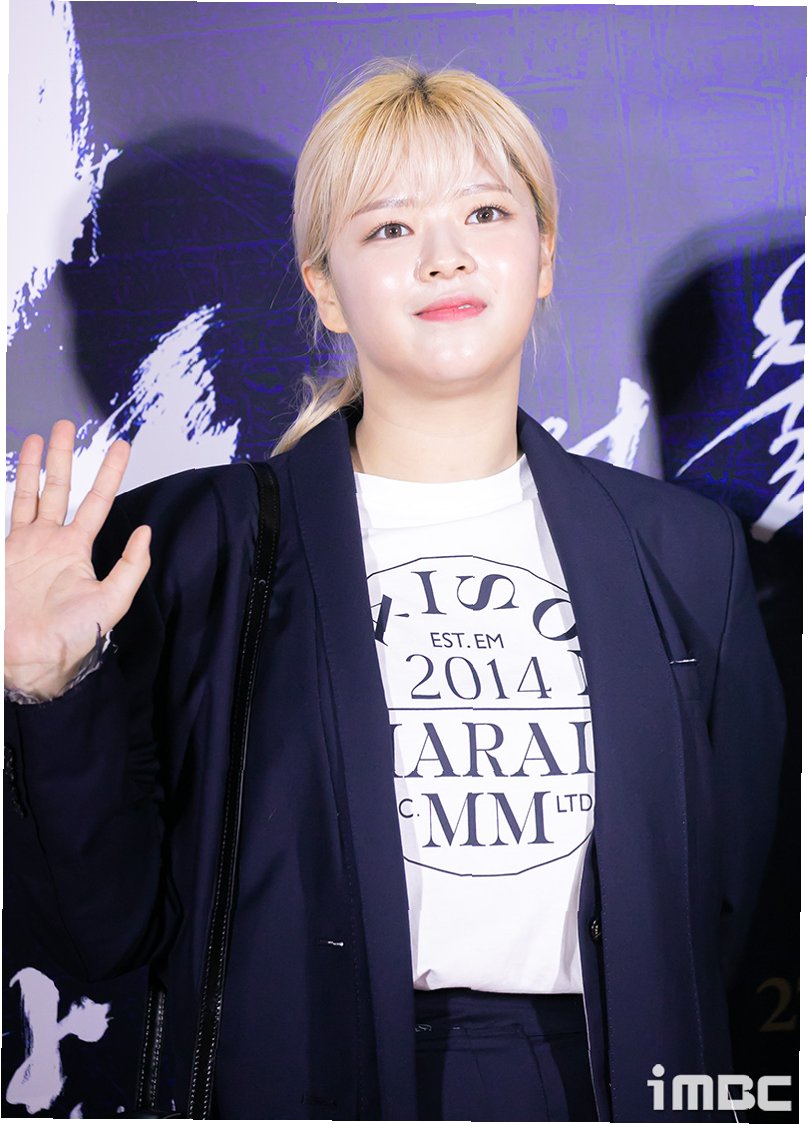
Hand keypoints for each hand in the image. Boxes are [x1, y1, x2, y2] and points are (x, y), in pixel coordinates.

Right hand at [4, 420, 150, 698]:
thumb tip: (145, 532)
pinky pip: (10, 510)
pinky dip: (14, 488)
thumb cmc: (71, 635)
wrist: (27, 657)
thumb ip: (131, 566)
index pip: (97, 501)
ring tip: (42, 434)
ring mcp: (24, 543)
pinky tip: (18, 467)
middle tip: (67, 424)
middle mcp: (51, 541)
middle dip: (64, 456)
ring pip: (31, 493)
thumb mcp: (111, 601)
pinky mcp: (4, 551)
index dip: (110, 473)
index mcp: (78, 549)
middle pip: (60, 488)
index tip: (123, 446)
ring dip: (37, 464)